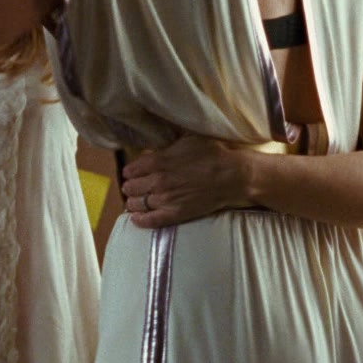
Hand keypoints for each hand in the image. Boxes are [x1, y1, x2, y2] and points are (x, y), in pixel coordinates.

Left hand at [119, 136, 253, 228]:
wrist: (232, 176)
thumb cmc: (213, 154)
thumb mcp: (186, 141)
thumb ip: (164, 148)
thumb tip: (150, 153)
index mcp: (158, 161)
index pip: (130, 170)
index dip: (131, 172)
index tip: (134, 173)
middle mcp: (157, 181)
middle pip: (130, 187)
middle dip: (131, 187)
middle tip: (136, 187)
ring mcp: (165, 199)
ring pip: (135, 204)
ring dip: (134, 202)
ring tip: (137, 201)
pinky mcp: (175, 214)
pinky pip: (149, 221)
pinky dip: (139, 220)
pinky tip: (136, 218)